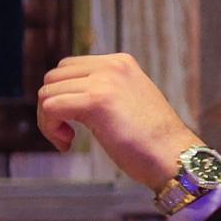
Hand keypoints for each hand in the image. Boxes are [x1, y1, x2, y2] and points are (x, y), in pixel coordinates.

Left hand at [37, 53, 204, 190]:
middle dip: (51, 107)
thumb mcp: (129, 103)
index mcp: (120, 63)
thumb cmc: (153, 142)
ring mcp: (104, 81)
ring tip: (68, 140)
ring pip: (48, 93)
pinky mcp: (96, 100)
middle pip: (54, 77)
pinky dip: (50, 128)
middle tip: (66, 133)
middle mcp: (111, 66)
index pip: (69, 67)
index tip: (73, 123)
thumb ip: (106, 93)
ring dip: (49, 121)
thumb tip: (72, 98)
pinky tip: (67, 144)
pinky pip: (51, 107)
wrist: (173, 157)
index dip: (62, 95)